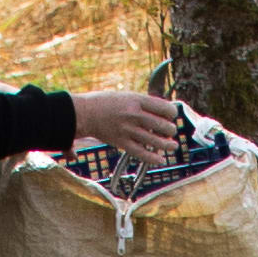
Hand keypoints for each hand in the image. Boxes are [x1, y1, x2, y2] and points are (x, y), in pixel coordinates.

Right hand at [69, 84, 193, 163]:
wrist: (84, 113)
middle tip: (171, 131)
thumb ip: (143, 104)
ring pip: (155, 141)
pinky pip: (141, 153)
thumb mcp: (126, 96)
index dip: (172, 113)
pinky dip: (153, 158)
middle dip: (171, 130)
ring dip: (167, 145)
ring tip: (172, 146)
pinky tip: (160, 159)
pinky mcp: (121, 143)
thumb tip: (162, 113)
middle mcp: (133, 114)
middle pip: (162, 125)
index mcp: (136, 100)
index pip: (163, 108)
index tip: (172, 116)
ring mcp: (128, 130)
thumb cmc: (106, 103)